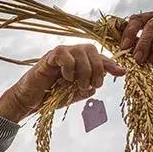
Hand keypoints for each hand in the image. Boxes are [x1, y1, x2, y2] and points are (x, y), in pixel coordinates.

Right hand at [0, 44, 125, 123]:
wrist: (29, 101)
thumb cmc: (50, 97)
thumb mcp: (73, 95)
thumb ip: (86, 89)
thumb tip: (96, 85)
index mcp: (80, 63)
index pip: (99, 59)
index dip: (111, 64)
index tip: (122, 73)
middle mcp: (71, 55)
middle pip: (93, 50)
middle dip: (98, 68)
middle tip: (93, 84)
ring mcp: (60, 54)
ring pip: (81, 51)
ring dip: (85, 70)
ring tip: (78, 85)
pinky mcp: (49, 57)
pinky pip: (64, 54)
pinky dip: (69, 67)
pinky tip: (65, 78)